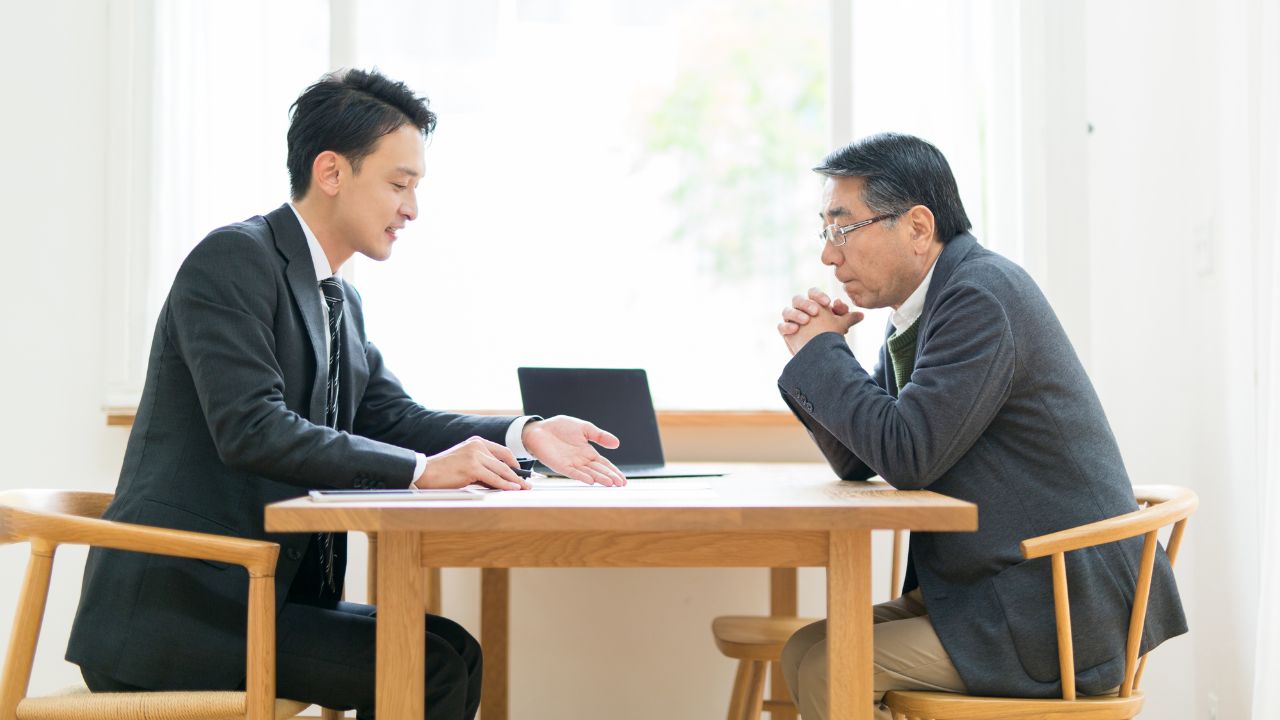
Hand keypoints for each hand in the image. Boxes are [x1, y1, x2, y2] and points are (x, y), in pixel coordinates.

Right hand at [414, 437, 530, 490]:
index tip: (522, 473)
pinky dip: (505, 485)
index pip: (503, 451)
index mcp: (477, 442)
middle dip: (518, 474)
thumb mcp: (466, 464)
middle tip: (528, 483)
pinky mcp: (472, 468)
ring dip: (515, 481)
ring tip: (524, 488)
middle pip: (504, 462)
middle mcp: (477, 446)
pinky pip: (493, 478)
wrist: (425, 472)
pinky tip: (513, 489)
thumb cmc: (444, 471)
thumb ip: (483, 469)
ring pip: (501, 470)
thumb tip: (500, 481)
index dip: (514, 463)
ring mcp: (475, 456)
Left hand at [522, 415, 626, 485]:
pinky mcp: (560, 465)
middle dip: (610, 477)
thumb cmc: (560, 428)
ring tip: (610, 483)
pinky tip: (591, 480)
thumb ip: (599, 436)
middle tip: (621, 484)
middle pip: (599, 470)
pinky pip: (573, 472)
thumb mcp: (584, 428)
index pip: (604, 464)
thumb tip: (617, 443)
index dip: (614, 471)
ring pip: (589, 473)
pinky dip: (582, 476)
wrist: (540, 429)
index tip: (623, 480)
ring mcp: (571, 464)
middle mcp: (581, 461)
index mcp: (588, 452)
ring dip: (599, 478)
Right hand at [777, 287, 864, 354]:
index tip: (828, 303)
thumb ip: (848, 318)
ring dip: (796, 314)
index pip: (812, 293)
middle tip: (816, 312)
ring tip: (805, 321)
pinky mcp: (786, 332)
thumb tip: (861, 315)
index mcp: (814, 304)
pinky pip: (781, 326)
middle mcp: (801, 310)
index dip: (819, 295)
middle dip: (806, 304)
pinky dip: (787, 327)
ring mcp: (792, 320)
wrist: (821, 356)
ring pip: (787, 311)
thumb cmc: (830, 338)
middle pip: (797, 299)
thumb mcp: (841, 327)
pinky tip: (795, 330)